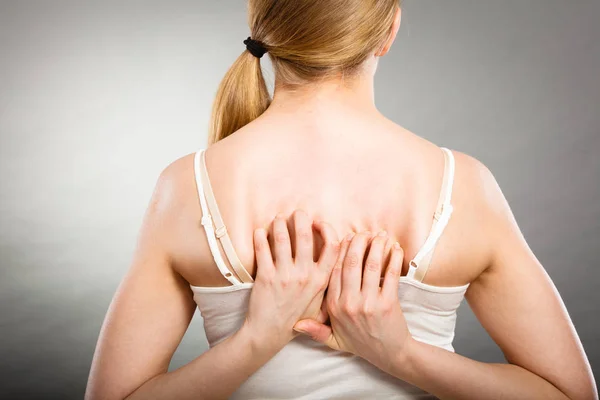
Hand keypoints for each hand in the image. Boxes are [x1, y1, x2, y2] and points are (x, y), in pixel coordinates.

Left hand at [242, 210, 339, 350]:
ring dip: (280, 224)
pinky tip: (260, 232)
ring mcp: (285, 275)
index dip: (327, 230)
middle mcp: (305, 275)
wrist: (270, 333)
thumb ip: (330, 286)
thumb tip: (342, 263)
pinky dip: (261, 237)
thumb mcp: (322, 304)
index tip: (319, 223)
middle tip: (297, 213)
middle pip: (306, 236)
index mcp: (322, 280)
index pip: (333, 247)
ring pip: (283, 239)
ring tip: (278, 219)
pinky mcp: (266, 277)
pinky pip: (263, 249)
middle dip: (301, 218)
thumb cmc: (297, 318)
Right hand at [293, 230, 413, 374]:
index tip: (346, 237)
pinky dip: (393, 258)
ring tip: (380, 235)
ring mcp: (368, 303)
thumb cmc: (362, 344)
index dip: (340, 251)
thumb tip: (295, 323)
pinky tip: (395, 248)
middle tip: (363, 232)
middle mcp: (348, 303)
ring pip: (370, 265)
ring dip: (376, 246)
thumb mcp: (334, 340)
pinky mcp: (387, 303)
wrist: (390, 356)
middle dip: (358, 242)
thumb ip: (316, 330)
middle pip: (350, 263)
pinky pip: (390, 275)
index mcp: (333, 307)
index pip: (334, 271)